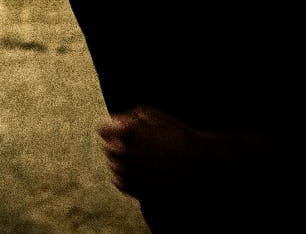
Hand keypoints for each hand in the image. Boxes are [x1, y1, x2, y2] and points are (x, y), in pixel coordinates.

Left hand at [97, 105, 216, 200]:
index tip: (117, 131)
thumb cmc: (177, 134)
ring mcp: (137, 173)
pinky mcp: (142, 189)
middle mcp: (132, 153)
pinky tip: (133, 171)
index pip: (104, 130)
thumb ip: (131, 116)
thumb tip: (113, 122)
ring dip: (118, 161)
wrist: (201, 161)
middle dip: (114, 145)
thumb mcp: (156, 116)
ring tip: (133, 158)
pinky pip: (120, 183)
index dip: (109, 129)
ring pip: (114, 166)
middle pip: (108, 149)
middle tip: (126, 144)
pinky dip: (121, 177)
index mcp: (134, 132)